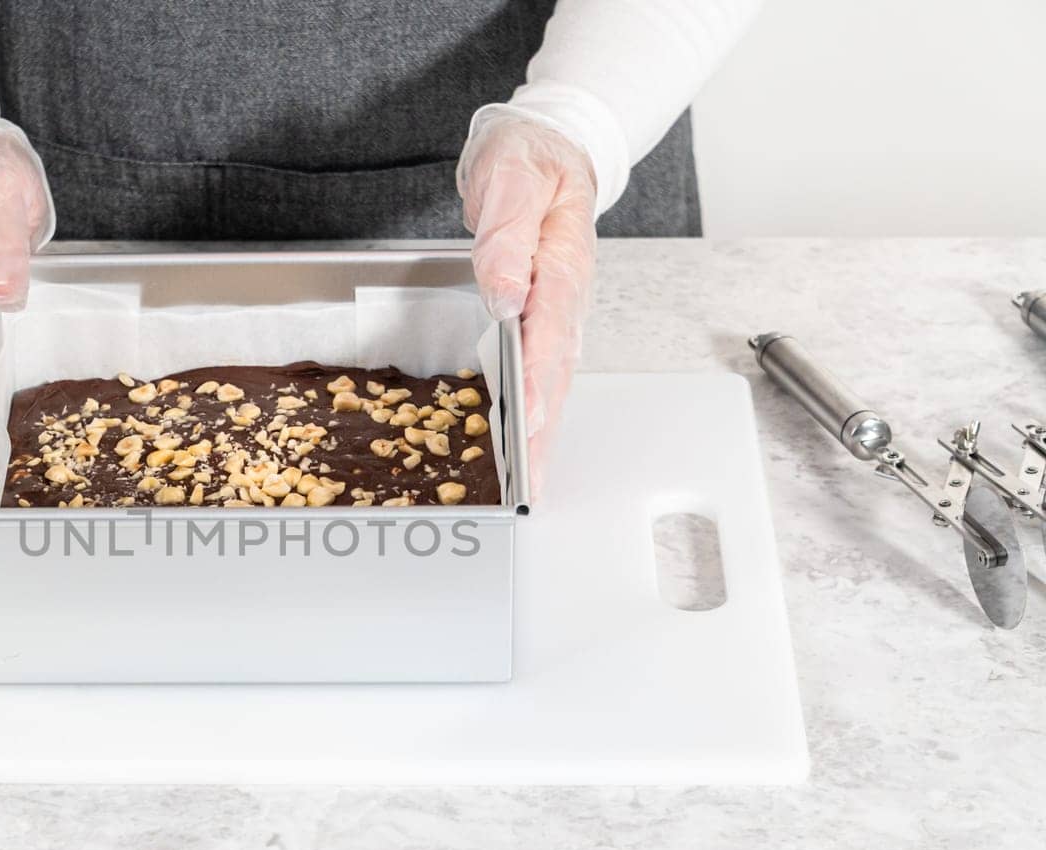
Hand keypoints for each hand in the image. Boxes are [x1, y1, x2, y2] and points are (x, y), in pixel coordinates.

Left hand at [457, 107, 597, 498]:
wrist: (548, 145)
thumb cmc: (529, 159)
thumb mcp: (511, 182)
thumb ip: (507, 238)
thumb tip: (505, 294)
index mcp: (561, 263)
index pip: (548, 332)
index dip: (536, 382)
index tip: (525, 424)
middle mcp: (567, 295)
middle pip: (557, 371)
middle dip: (544, 429)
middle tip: (531, 481)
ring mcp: (561, 310)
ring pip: (554, 378)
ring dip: (542, 431)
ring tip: (530, 481)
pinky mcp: (546, 317)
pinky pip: (542, 370)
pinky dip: (535, 410)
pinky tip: (523, 443)